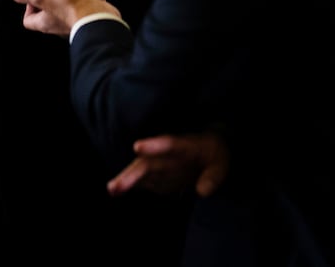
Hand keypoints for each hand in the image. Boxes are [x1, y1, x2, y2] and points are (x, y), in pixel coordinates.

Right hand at [107, 132, 229, 197]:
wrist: (209, 152)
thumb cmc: (215, 154)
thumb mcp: (222, 163)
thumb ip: (214, 176)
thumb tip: (202, 191)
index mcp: (185, 145)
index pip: (168, 144)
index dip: (153, 145)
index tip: (138, 147)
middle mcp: (167, 154)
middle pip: (147, 163)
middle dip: (131, 173)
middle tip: (116, 184)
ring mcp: (161, 165)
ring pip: (140, 172)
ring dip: (126, 180)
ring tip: (112, 189)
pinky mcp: (158, 176)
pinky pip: (143, 181)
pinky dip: (131, 186)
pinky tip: (118, 191)